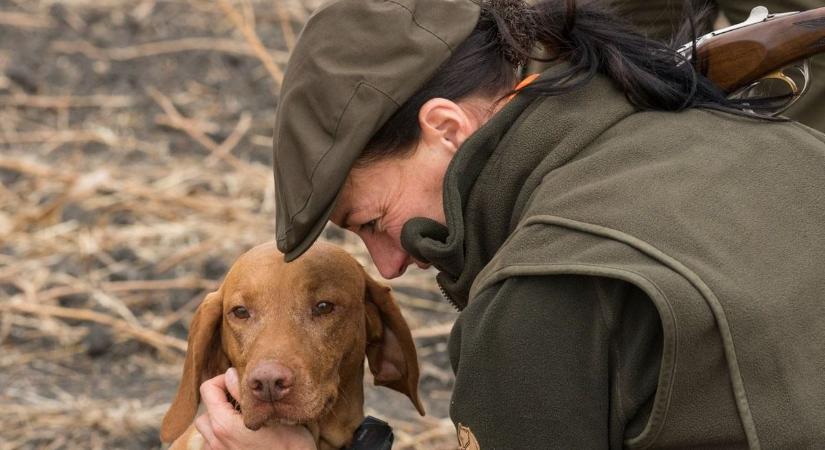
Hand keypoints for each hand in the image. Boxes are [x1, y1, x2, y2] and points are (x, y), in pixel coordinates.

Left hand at [195, 368, 315, 449]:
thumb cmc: (290, 446)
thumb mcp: (271, 413)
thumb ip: (245, 392)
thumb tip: (230, 374)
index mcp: (224, 425)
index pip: (208, 389)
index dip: (223, 379)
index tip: (242, 382)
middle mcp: (217, 441)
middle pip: (205, 411)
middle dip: (221, 402)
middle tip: (245, 401)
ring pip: (208, 430)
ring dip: (221, 421)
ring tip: (244, 419)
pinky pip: (215, 445)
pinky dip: (224, 436)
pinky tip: (244, 436)